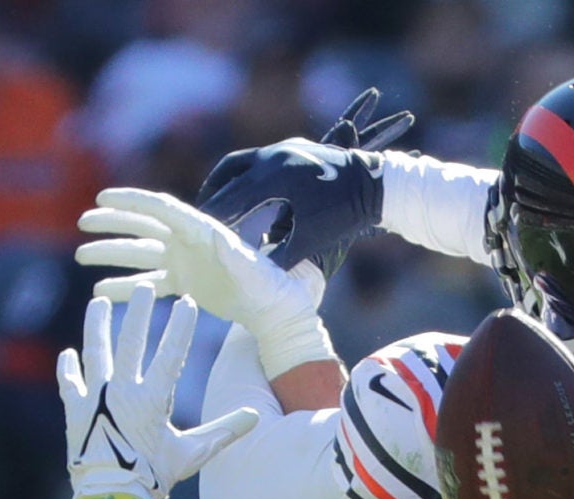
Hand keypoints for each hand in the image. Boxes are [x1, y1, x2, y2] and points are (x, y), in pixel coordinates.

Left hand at [56, 288, 256, 498]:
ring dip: (97, 325)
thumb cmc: (154, 477)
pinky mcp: (75, 409)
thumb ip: (222, 431)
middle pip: (130, 340)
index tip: (186, 301)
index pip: (171, 352)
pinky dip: (69, 368)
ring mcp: (94, 396)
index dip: (180, 326)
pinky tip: (69, 354)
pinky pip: (69, 381)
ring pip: (96, 350)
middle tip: (144, 289)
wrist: (111, 496)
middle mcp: (121, 390)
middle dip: (138, 311)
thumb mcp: (192, 453)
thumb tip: (253, 417)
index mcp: (152, 398)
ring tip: (99, 303)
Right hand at [76, 190, 333, 376]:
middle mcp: (189, 242)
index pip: (161, 208)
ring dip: (111, 255)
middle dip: (112, 224)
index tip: (102, 197)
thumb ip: (234, 254)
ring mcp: (184, 263)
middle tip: (83, 222)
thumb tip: (217, 238)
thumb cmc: (272, 288)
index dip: (131, 200)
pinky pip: (148, 285)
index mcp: (202, 231)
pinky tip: (101, 292)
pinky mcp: (183, 285)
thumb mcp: (255, 270)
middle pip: (143, 226)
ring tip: (80, 255)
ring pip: (139, 255)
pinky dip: (126, 288)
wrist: (277, 310)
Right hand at [195, 87, 413, 282]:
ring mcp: (282, 148)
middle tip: (197, 220)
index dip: (214, 216)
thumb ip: (282, 256)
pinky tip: (242, 196)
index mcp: (274, 174)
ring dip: (224, 184)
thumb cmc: (345, 213)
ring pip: (240, 164)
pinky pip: (256, 162)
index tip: (197, 232)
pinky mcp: (292, 149)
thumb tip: (256, 275)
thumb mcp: (312, 238)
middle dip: (212, 198)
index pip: (233, 197)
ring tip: (212, 205)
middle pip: (229, 176)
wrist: (376, 183)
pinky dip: (243, 178)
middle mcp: (273, 155)